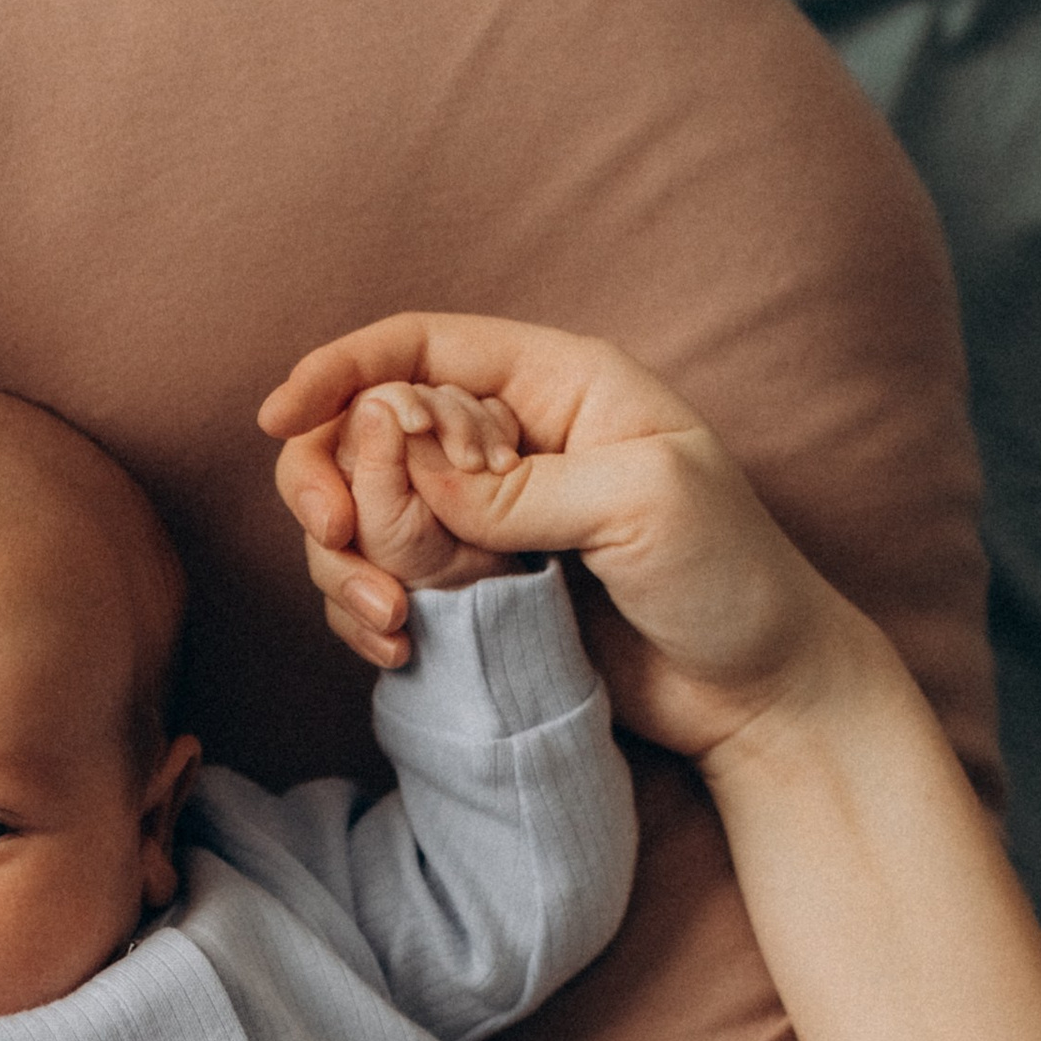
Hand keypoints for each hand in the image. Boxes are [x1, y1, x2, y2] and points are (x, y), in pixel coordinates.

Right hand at [262, 313, 866, 761]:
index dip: (342, 369)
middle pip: (369, 427)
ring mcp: (488, 520)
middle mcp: (512, 441)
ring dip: (348, 561)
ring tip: (388, 619)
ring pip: (366, 513)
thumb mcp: (644, 505)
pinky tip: (395, 644)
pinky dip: (369, 609)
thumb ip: (521, 484)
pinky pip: (388, 581)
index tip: (280, 416)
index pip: (421, 346)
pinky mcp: (477, 592)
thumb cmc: (732, 579)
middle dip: (329, 476)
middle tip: (330, 536)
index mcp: (559, 386)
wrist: (761, 695)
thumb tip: (411, 470)